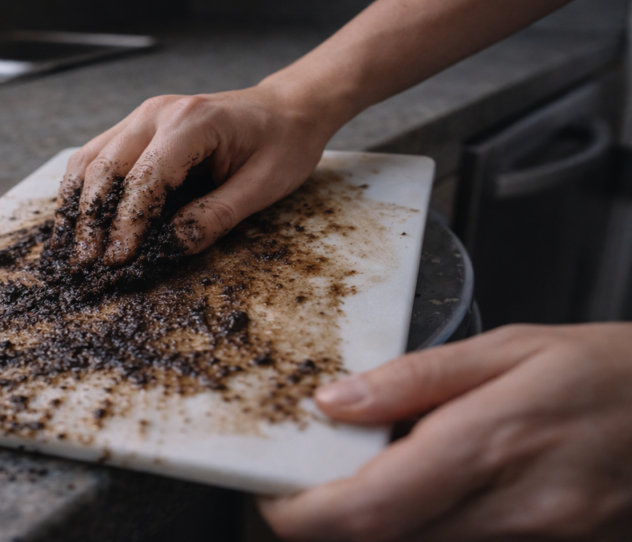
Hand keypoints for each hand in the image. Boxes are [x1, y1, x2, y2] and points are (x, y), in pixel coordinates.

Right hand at [51, 84, 340, 264]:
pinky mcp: (136, 127)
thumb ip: (217, 215)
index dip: (127, 224)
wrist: (286, 107)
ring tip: (70, 249)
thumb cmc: (281, 143)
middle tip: (86, 265)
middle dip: (90, 220)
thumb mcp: (263, 185)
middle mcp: (156, 112)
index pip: (144, 178)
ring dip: (76, 206)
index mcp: (191, 122)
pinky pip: (96, 156)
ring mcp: (142, 116)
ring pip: (89, 160)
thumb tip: (175, 246)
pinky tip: (76, 222)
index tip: (117, 261)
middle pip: (104, 168)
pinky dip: (81, 191)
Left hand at [260, 322, 631, 540]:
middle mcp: (514, 513)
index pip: (366, 509)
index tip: (276, 494)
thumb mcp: (509, 350)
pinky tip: (424, 498)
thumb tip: (333, 402)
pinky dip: (422, 533)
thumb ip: (413, 380)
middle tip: (310, 486)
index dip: (303, 514)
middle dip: (327, 524)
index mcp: (491, 445)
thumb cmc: (607, 373)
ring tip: (370, 481)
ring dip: (373, 528)